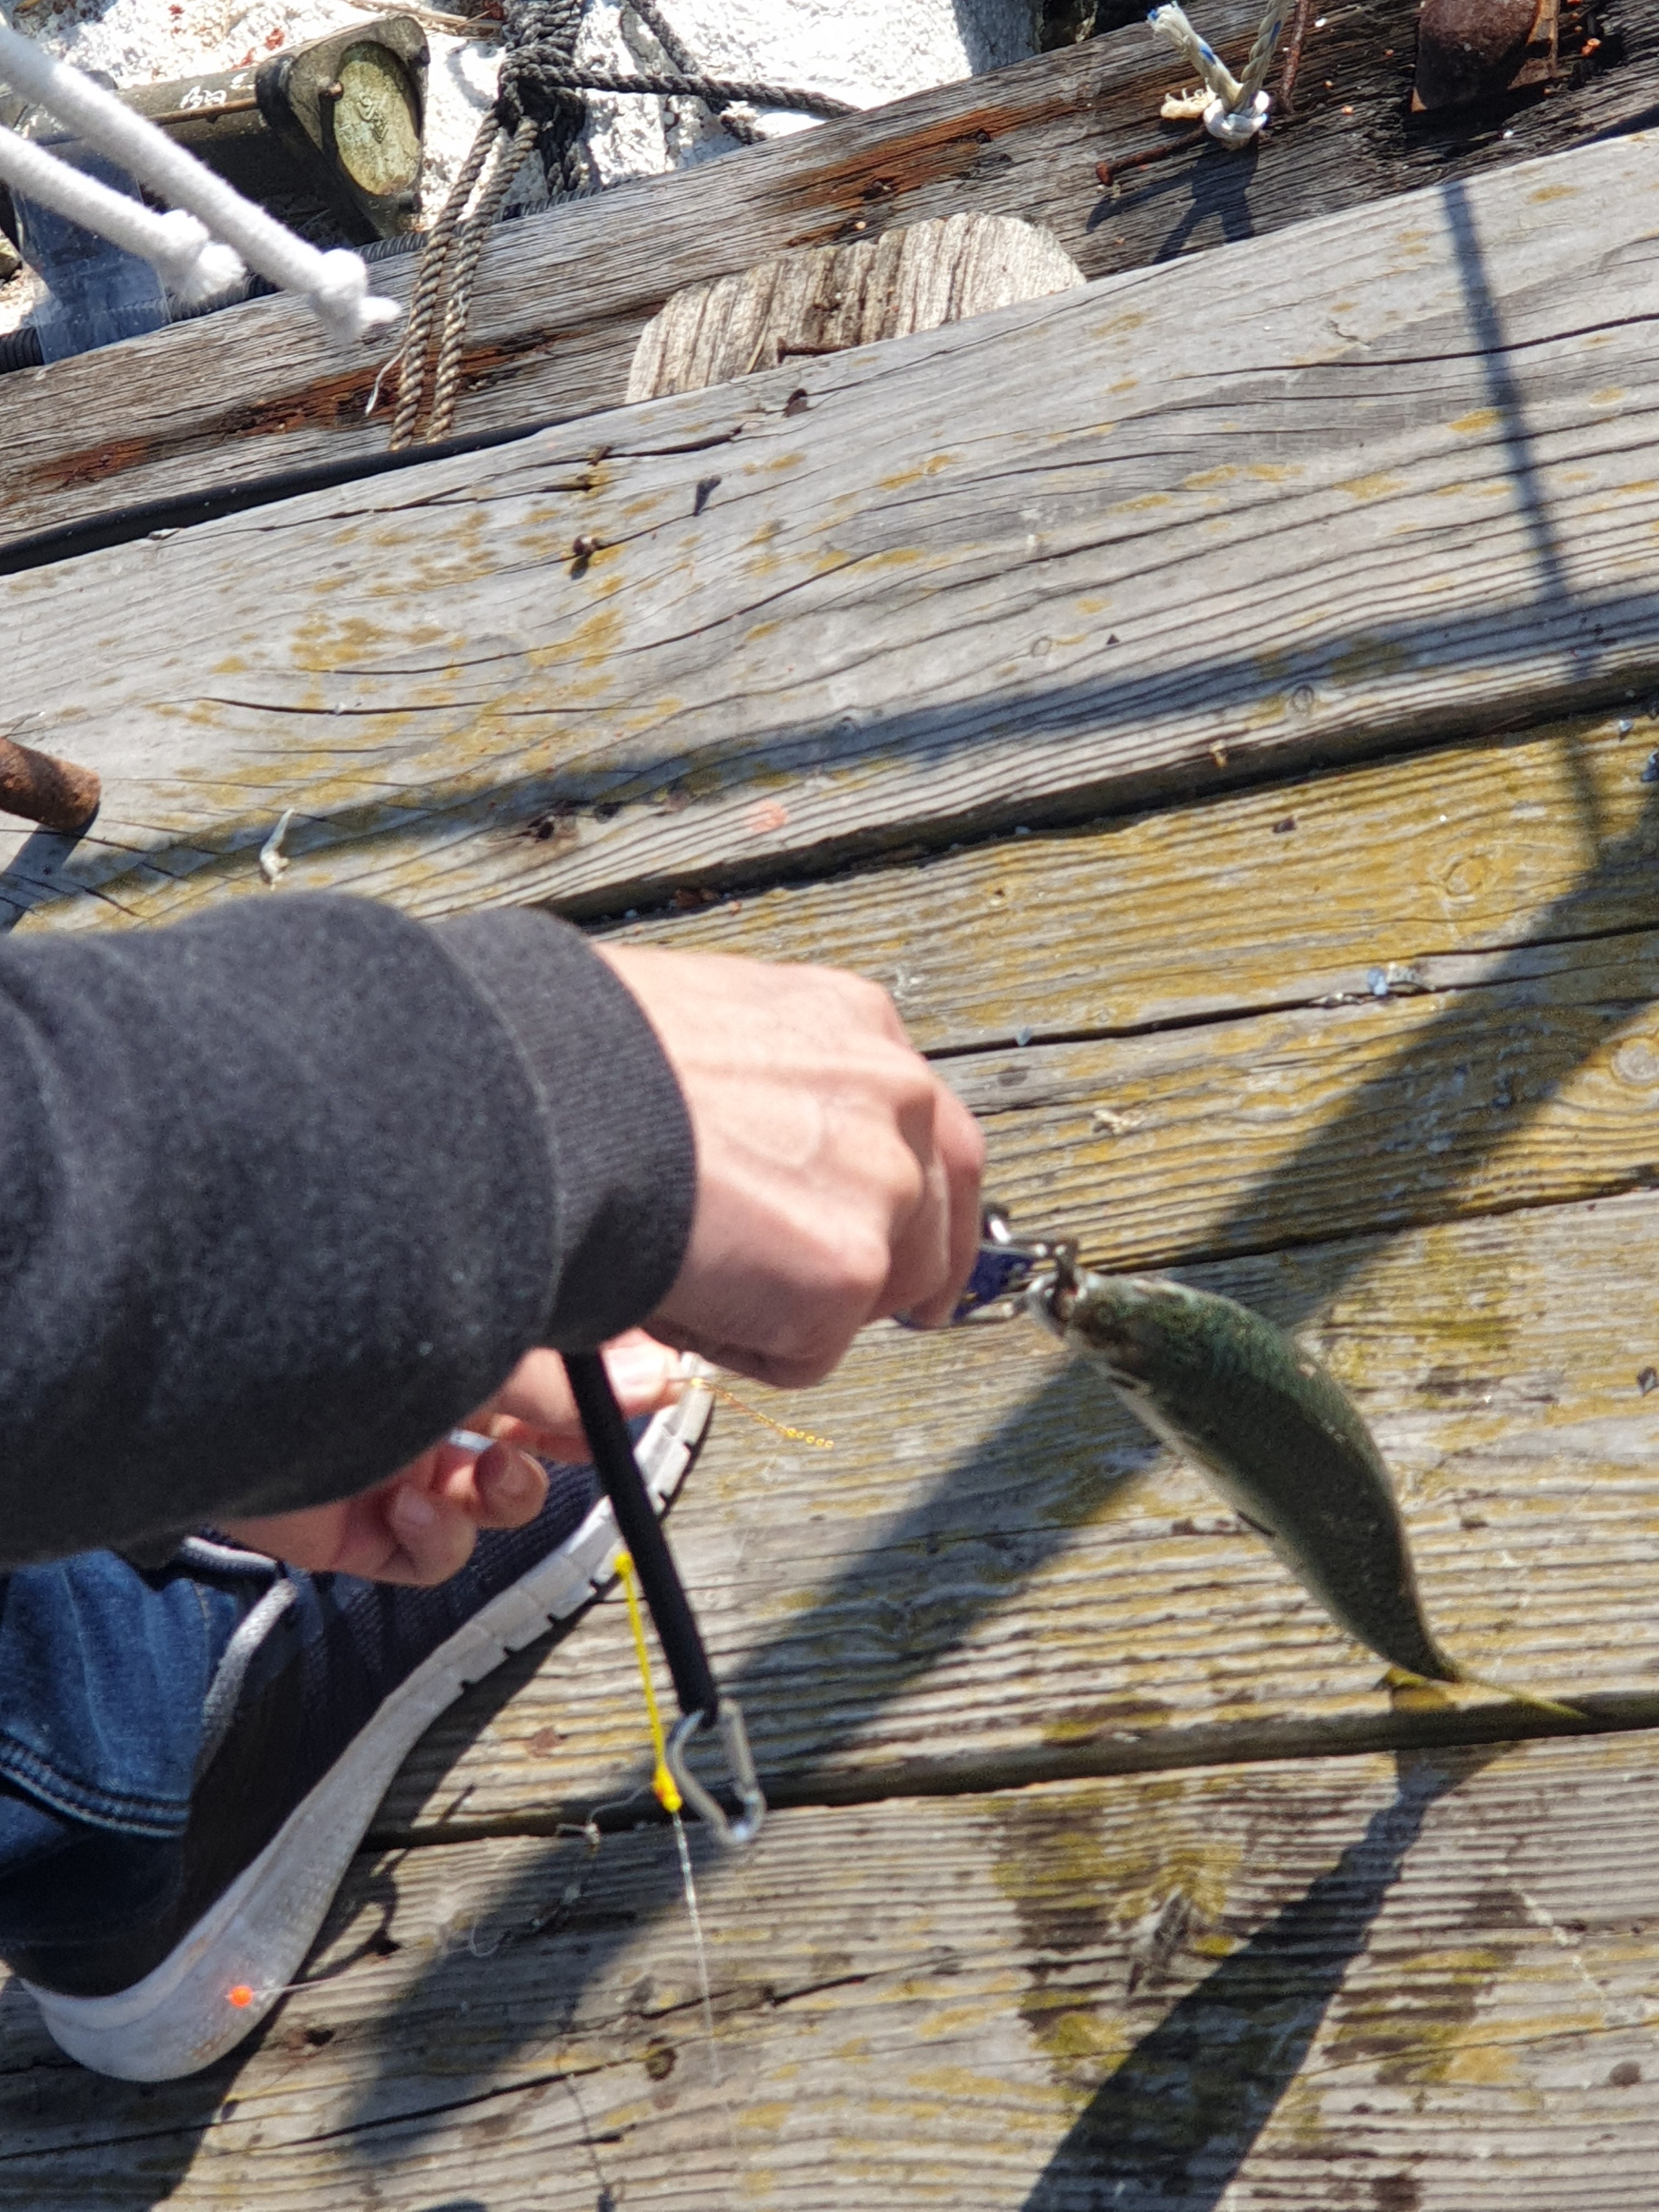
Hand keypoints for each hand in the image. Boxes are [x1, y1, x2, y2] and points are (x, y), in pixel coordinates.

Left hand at [218, 1333, 684, 1583]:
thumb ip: (560, 1379)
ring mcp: (387, 1451)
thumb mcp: (471, 1340)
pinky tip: (414, 1507)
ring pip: (485, 1498)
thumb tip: (658, 1383)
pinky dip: (436, 1541)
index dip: (607, 1384)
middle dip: (570, 1443)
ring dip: (509, 1495)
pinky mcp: (347, 1518)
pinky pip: (422, 1555)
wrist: (202, 1372)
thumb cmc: (329, 1322)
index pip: (557, 1356)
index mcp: (458, 1320)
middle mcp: (424, 1382)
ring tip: (494, 1475)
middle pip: (531, 1428)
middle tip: (595, 1444)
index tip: (654, 1392)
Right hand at [599, 944, 984, 1387]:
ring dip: (790, 1307)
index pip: (928, 1125)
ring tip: (695, 1273)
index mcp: (853, 1022)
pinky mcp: (848, 1268)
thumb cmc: (578, 1061)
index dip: (907, 1200)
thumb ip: (765, 1088)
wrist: (536, 1099)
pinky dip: (740, 1349)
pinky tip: (680, 1292)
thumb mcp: (704, 1031)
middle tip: (808, 1303)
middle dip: (877, 1271)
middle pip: (932, 1218)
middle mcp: (890, 1093)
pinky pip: (806, 1352)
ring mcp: (882, 1183)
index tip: (894, 1243)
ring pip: (870, 1295)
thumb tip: (755, 1148)